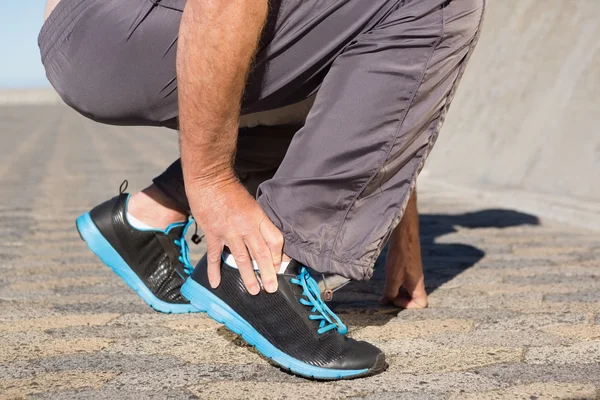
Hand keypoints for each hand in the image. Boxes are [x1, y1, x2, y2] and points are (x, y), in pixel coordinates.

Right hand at [186, 174, 283, 294]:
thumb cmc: (231, 190)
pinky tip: (216, 283)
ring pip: (241, 258)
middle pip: (261, 253)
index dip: (278, 255)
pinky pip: (215, 256)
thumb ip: (257, 222)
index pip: (274, 240)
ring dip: (248, 276)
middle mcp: (246, 226)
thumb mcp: (251, 204)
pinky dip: (215, 271)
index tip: (279, 267)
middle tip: (272, 288)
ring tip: (254, 290)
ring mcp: (229, 231)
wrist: (210, 179)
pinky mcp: (213, 233)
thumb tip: (264, 240)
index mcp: (258, 217)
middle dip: (268, 272)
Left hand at [381, 245, 427, 308]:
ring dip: (396, 292)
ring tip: (386, 288)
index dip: (408, 306)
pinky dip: (395, 284)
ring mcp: (412, 276)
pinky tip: (387, 279)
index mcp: (418, 286)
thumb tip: (386, 302)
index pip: (421, 304)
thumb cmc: (401, 257)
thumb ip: (390, 292)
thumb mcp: (393, 278)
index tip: (396, 299)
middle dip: (400, 300)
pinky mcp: (407, 269)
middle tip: (388, 296)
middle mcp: (417, 282)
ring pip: (406, 290)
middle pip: (412, 299)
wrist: (404, 236)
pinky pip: (403, 282)